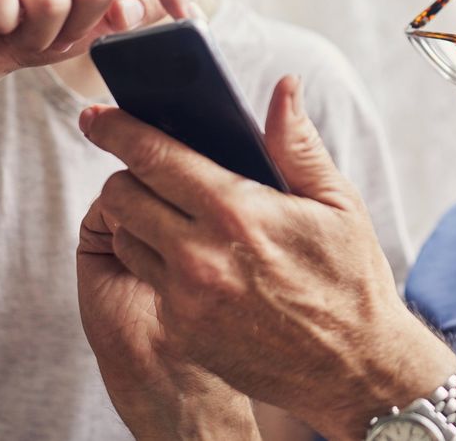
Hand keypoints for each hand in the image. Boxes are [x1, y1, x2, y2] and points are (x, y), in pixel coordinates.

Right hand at [0, 0, 200, 104]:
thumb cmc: (34, 23)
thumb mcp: (92, 22)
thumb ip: (127, 13)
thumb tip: (129, 9)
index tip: (196, 20)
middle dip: (83, 27)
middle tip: (57, 34)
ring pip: (53, 2)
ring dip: (41, 35)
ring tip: (25, 29)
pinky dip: (3, 26)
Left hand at [78, 76, 455, 438]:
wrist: (355, 366)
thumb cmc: (352, 280)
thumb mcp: (338, 204)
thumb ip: (299, 145)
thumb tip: (284, 89)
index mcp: (239, 212)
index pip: (155, 157)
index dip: (119, 130)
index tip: (100, 118)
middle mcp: (201, 255)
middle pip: (122, 196)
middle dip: (126, 174)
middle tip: (148, 171)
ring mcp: (187, 298)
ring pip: (127, 239)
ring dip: (139, 220)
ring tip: (174, 216)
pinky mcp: (183, 331)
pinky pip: (148, 282)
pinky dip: (160, 263)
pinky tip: (198, 262)